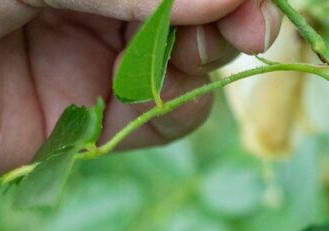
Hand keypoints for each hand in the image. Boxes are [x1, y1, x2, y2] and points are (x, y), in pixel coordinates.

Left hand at [0, 1, 281, 196]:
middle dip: (228, 17)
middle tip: (243, 33)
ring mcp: (87, 50)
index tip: (251, 3)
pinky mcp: (77, 118)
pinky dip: (169, 116)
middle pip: (197, 7)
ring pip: (186, 61)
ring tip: (182, 67)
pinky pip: (154, 120)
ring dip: (201, 65)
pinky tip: (146, 108)